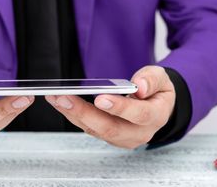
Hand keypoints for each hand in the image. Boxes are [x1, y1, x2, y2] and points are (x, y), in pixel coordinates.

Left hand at [45, 66, 174, 148]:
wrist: (157, 107)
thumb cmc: (157, 91)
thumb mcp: (161, 78)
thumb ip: (151, 80)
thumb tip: (139, 87)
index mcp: (155, 116)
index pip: (139, 115)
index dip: (119, 108)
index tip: (100, 98)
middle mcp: (139, 132)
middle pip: (110, 128)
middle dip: (84, 113)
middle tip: (64, 98)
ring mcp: (123, 137)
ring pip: (96, 129)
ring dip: (73, 114)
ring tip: (55, 97)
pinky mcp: (109, 137)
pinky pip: (90, 128)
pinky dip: (73, 115)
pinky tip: (60, 102)